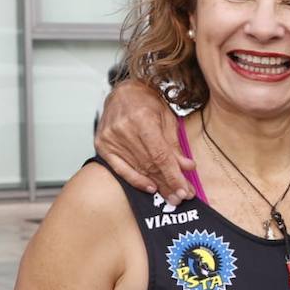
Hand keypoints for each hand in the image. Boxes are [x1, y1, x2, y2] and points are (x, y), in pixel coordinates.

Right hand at [94, 82, 193, 203]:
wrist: (122, 93)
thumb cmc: (147, 102)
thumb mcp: (167, 118)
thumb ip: (175, 144)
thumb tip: (187, 167)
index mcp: (142, 119)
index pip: (160, 155)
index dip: (173, 175)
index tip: (185, 190)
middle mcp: (123, 129)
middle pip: (150, 165)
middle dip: (168, 183)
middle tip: (182, 197)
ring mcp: (110, 138)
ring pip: (138, 169)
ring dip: (157, 185)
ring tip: (171, 196)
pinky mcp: (102, 146)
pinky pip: (120, 169)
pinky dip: (136, 180)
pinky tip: (150, 188)